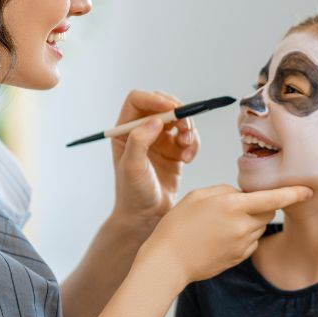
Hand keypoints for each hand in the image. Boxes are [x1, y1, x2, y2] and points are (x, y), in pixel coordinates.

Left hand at [110, 90, 199, 229]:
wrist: (147, 217)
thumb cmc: (133, 194)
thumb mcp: (132, 168)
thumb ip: (140, 141)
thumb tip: (155, 121)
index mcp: (124, 131)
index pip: (138, 100)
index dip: (154, 99)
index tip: (171, 109)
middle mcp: (141, 131)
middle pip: (162, 105)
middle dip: (178, 113)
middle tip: (185, 128)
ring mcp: (159, 140)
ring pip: (179, 119)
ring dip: (188, 130)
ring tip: (186, 150)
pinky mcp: (174, 151)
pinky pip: (188, 137)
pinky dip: (193, 144)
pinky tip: (188, 159)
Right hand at [135, 184, 312, 284]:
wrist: (168, 261)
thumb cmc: (178, 225)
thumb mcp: (198, 196)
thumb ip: (226, 192)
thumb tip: (244, 196)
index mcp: (232, 206)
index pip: (272, 198)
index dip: (293, 193)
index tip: (309, 191)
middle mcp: (242, 226)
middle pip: (268, 212)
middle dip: (260, 206)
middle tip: (235, 207)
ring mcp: (242, 245)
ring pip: (258, 228)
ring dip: (249, 222)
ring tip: (220, 225)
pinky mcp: (239, 258)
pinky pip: (250, 243)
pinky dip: (242, 237)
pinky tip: (220, 238)